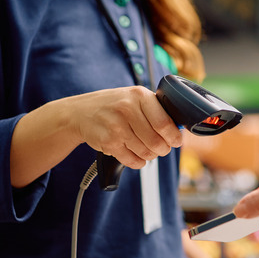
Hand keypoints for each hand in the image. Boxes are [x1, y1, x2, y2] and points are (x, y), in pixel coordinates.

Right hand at [68, 86, 182, 168]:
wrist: (80, 112)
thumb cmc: (114, 105)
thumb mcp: (134, 98)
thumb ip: (156, 109)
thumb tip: (179, 129)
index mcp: (139, 96)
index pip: (164, 123)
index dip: (174, 137)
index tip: (176, 141)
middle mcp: (127, 109)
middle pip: (156, 141)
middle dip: (163, 149)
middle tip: (162, 149)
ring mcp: (116, 127)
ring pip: (145, 152)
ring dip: (150, 156)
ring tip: (147, 150)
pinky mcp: (108, 142)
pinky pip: (132, 160)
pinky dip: (138, 162)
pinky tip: (135, 154)